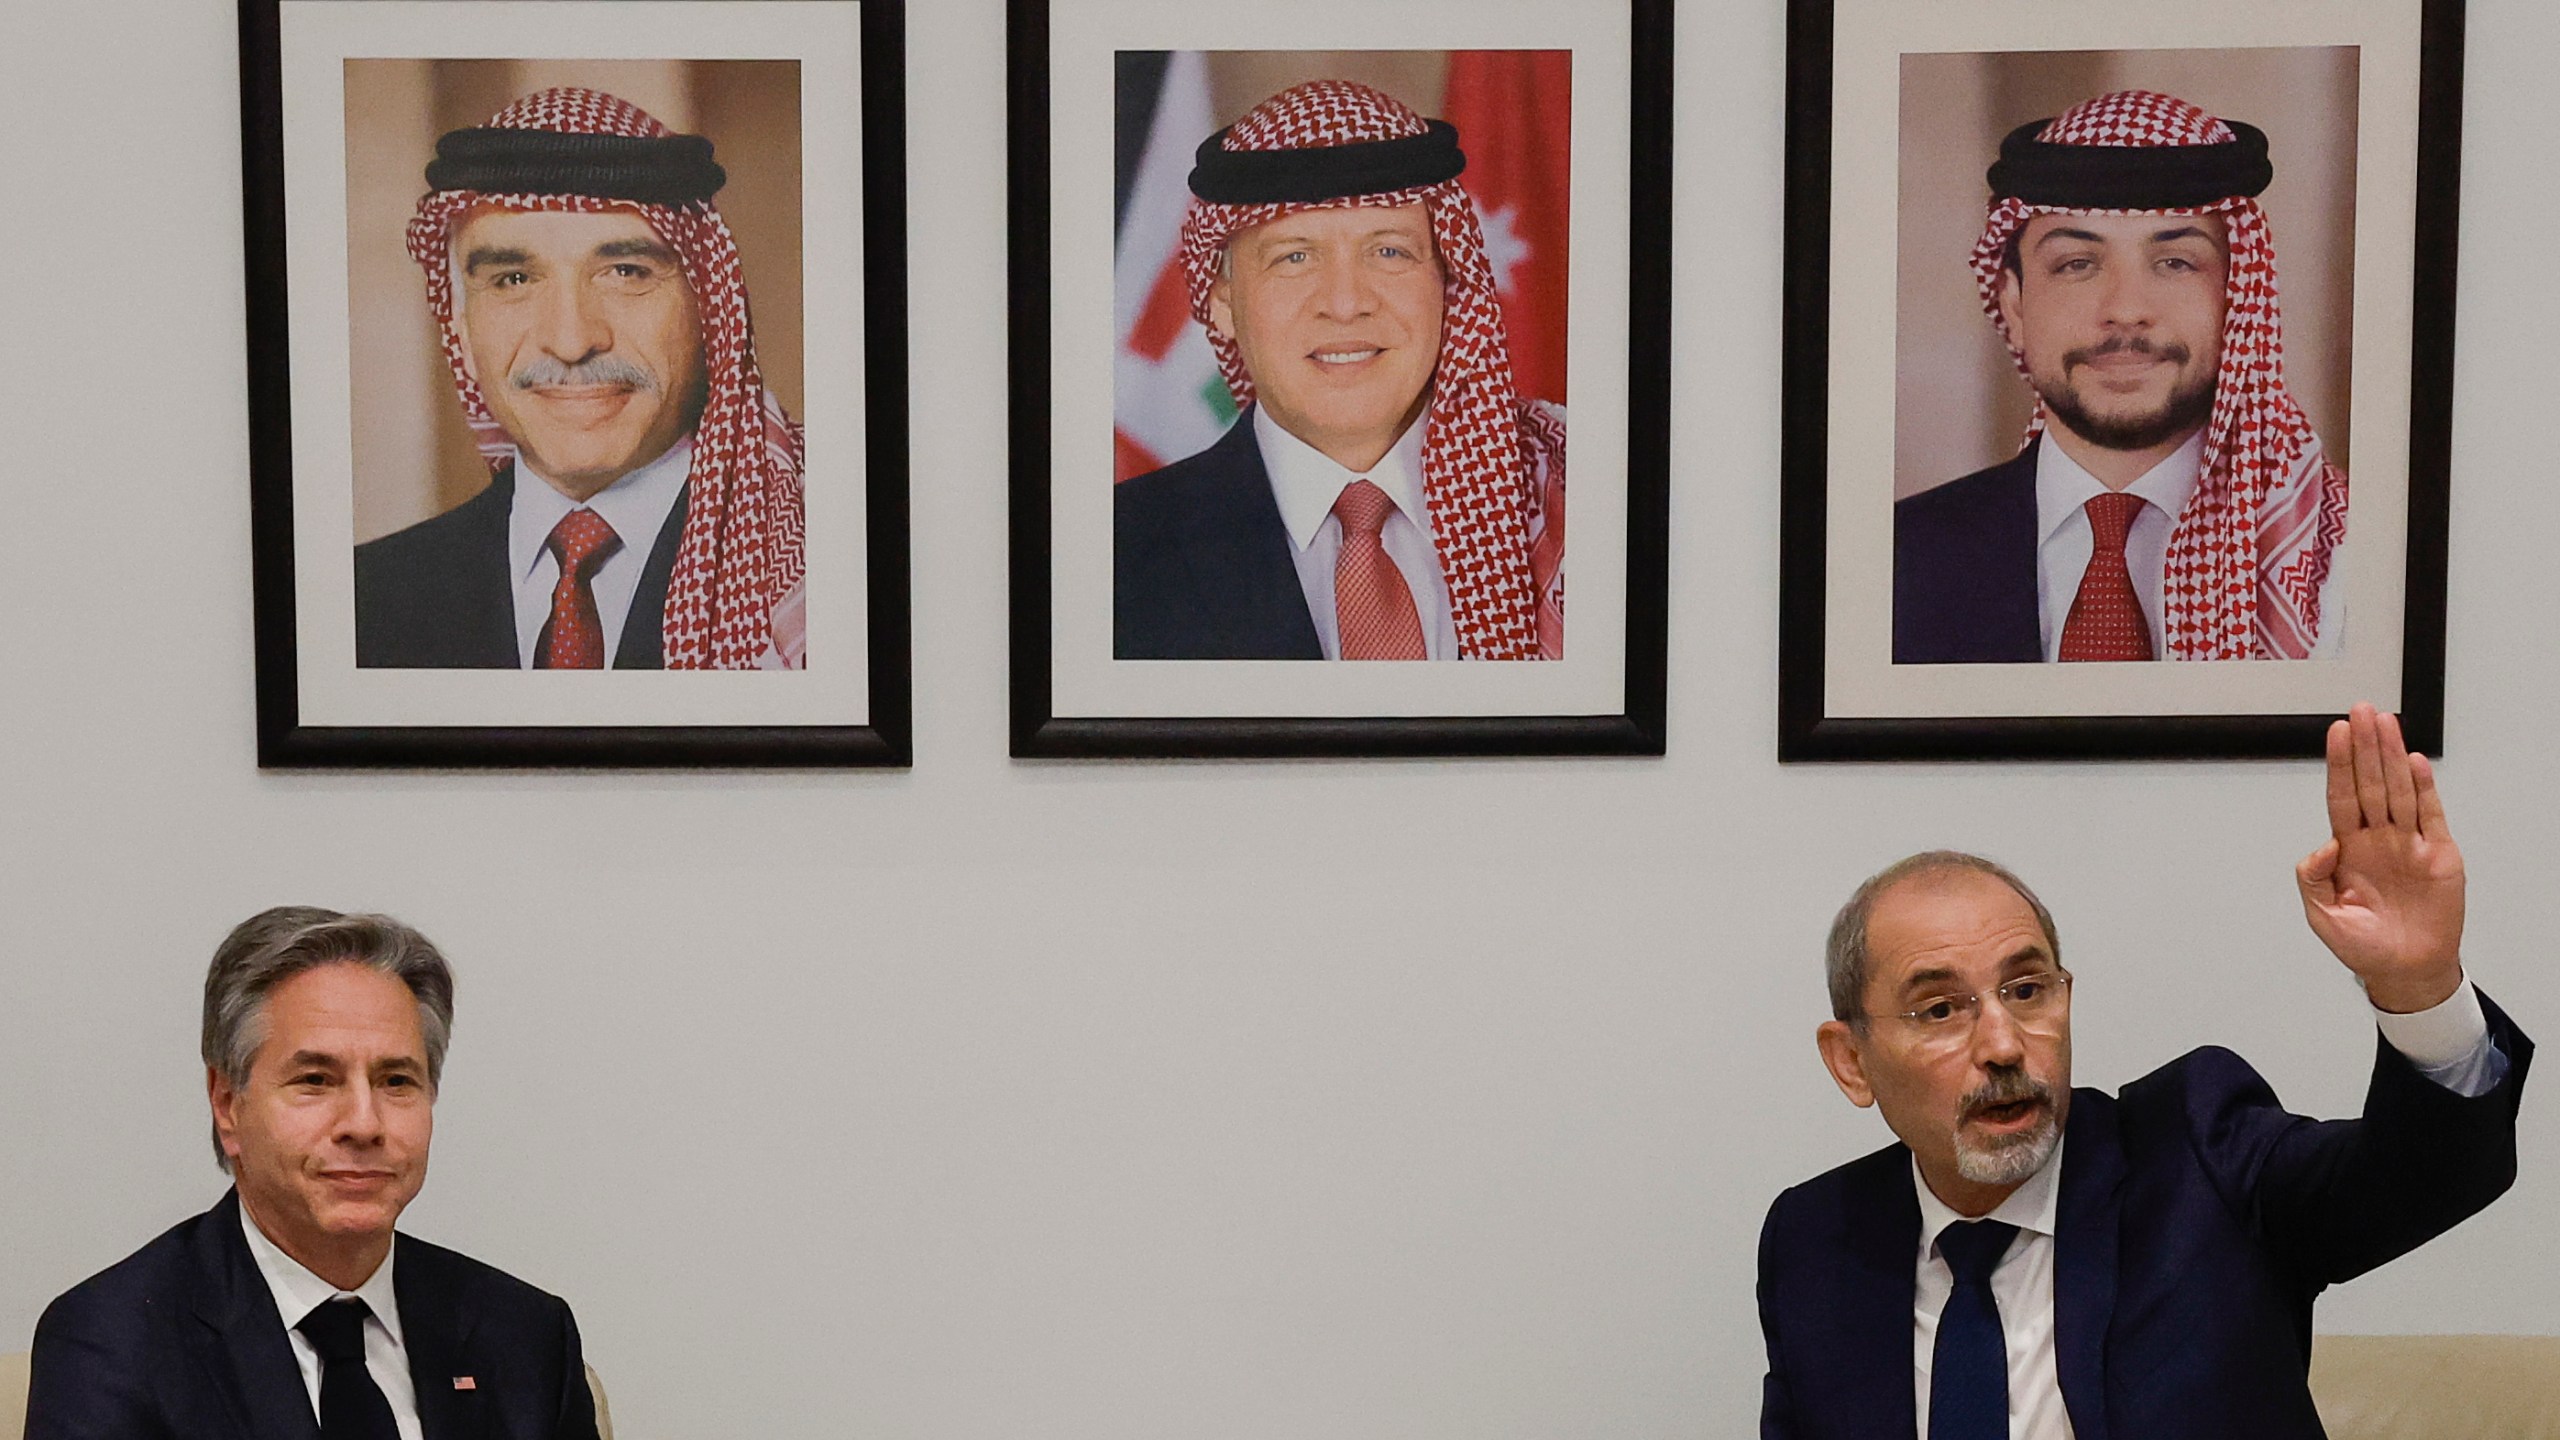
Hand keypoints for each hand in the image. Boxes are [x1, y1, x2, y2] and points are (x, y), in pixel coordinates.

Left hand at [2296, 703, 2464, 1011]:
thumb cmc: (2363, 946)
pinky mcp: (2438, 854)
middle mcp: (2378, 838)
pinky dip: (2424, 788)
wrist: (2405, 971)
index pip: (2341, 796)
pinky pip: (2430, 815)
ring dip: (2392, 756)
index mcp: (2348, 848)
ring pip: (2399, 790)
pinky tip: (2414, 762)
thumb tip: (2323, 846)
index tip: (2336, 732)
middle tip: (2362, 710)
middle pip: (2370, 782)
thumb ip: (2312, 880)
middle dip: (2366, 747)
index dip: (2339, 765)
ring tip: (2387, 722)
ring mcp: (2408, 843)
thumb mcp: (2322, 916)